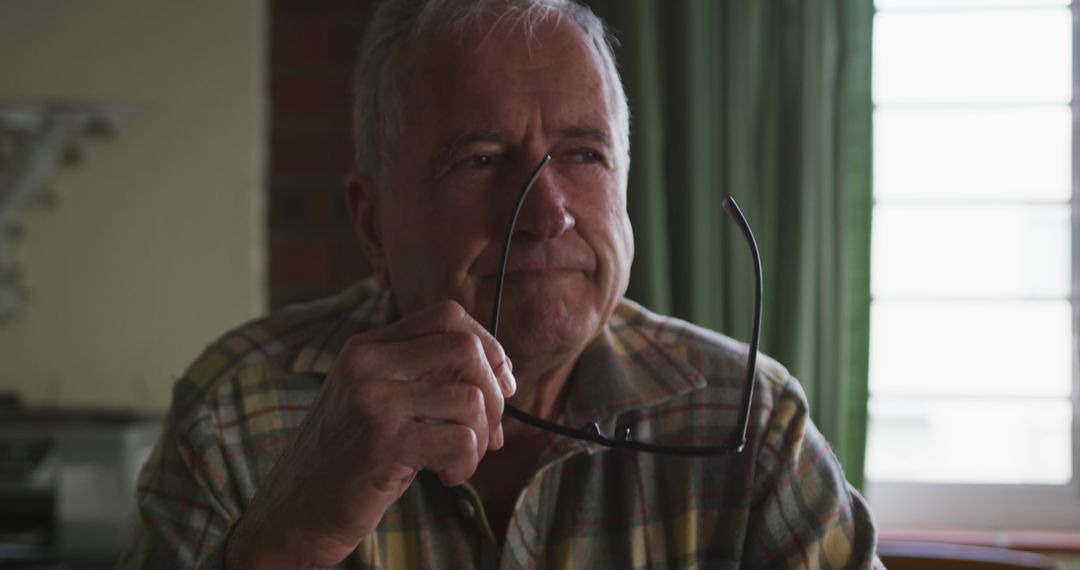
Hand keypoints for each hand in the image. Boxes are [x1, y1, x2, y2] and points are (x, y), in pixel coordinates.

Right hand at [225, 300, 515, 568]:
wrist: (292, 515)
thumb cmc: (348, 462)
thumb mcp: (377, 402)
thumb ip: (424, 377)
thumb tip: (503, 373)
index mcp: (366, 347)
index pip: (448, 316)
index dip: (488, 347)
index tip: (500, 385)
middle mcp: (366, 364)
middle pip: (466, 348)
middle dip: (494, 393)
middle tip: (488, 432)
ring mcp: (372, 401)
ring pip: (470, 399)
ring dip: (481, 439)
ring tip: (459, 461)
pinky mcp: (382, 444)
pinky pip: (461, 440)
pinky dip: (466, 464)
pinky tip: (446, 478)